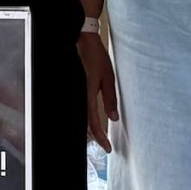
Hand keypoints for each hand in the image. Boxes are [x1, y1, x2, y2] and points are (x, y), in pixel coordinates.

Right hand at [79, 31, 118, 150]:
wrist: (83, 41)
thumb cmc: (96, 57)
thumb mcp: (108, 77)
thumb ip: (110, 98)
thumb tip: (113, 118)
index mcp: (87, 94)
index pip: (93, 123)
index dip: (100, 137)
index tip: (109, 148)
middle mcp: (79, 96)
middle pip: (85, 124)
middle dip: (96, 137)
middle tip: (106, 145)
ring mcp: (76, 93)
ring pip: (82, 117)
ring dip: (91, 129)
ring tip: (101, 136)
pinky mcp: (77, 90)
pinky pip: (81, 108)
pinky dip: (88, 118)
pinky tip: (94, 120)